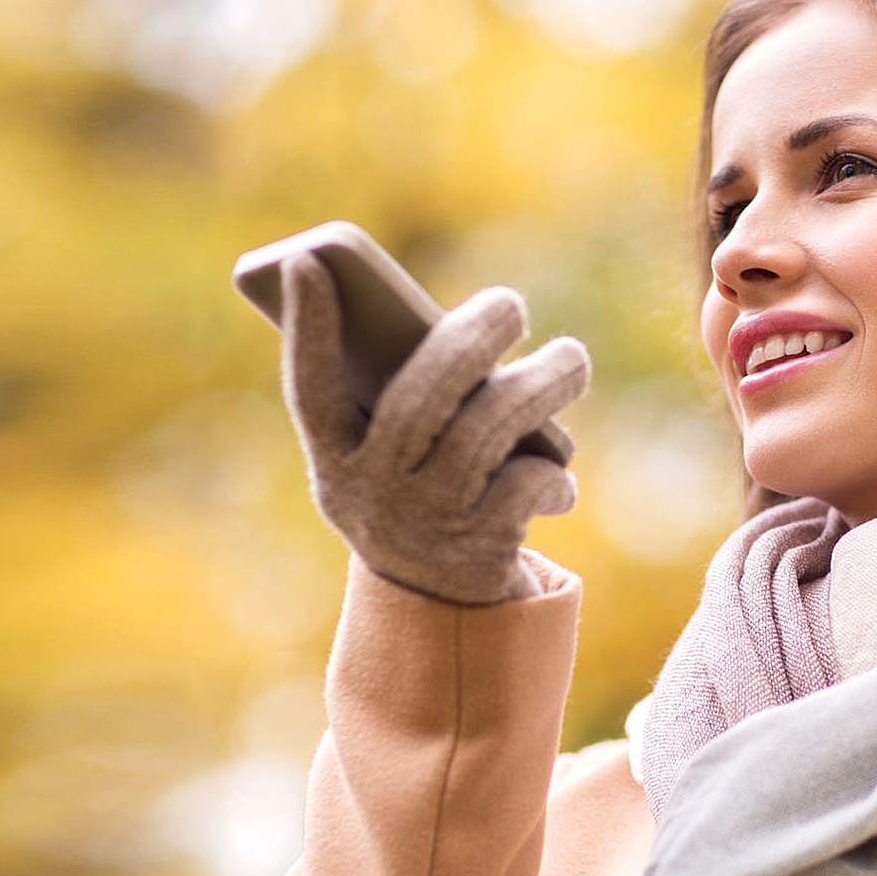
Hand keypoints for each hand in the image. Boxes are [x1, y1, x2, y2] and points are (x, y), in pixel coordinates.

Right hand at [277, 251, 589, 604]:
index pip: (309, 388)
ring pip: (485, 435)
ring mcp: (423, 526)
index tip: (307, 260)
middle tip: (510, 303)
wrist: (446, 615)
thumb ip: (407, 397)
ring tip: (571, 360)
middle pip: (420, 400)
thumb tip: (473, 327)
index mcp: (334, 462)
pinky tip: (557, 474)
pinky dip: (550, 472)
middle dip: (470, 340)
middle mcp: (368, 496)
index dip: (305, 327)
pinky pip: (523, 486)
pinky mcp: (478, 555)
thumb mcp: (392, 458)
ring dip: (539, 387)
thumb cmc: (422, 496)